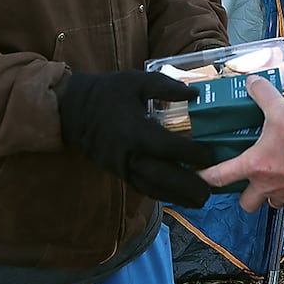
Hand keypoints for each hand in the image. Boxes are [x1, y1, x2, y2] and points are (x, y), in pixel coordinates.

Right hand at [55, 70, 216, 206]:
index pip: (168, 147)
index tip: (211, 156)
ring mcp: (123, 167)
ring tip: (200, 202)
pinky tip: (178, 198)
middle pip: (163, 177)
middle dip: (188, 187)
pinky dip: (162, 195)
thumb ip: (166, 87)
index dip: (191, 154)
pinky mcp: (119, 173)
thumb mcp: (136, 81)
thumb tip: (196, 93)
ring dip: (177, 197)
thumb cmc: (108, 93)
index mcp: (135, 130)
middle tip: (210, 193)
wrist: (73, 110)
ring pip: (153, 188)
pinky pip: (143, 188)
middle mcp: (129, 154)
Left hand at [199, 74, 283, 211]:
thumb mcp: (282, 112)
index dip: (205, 176)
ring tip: (273, 175)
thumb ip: (264, 94)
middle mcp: (266, 185)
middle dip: (243, 194)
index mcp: (254, 167)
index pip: (219, 177)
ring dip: (268, 193)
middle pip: (246, 202)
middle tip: (246, 179)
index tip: (198, 175)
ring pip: (270, 202)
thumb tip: (252, 82)